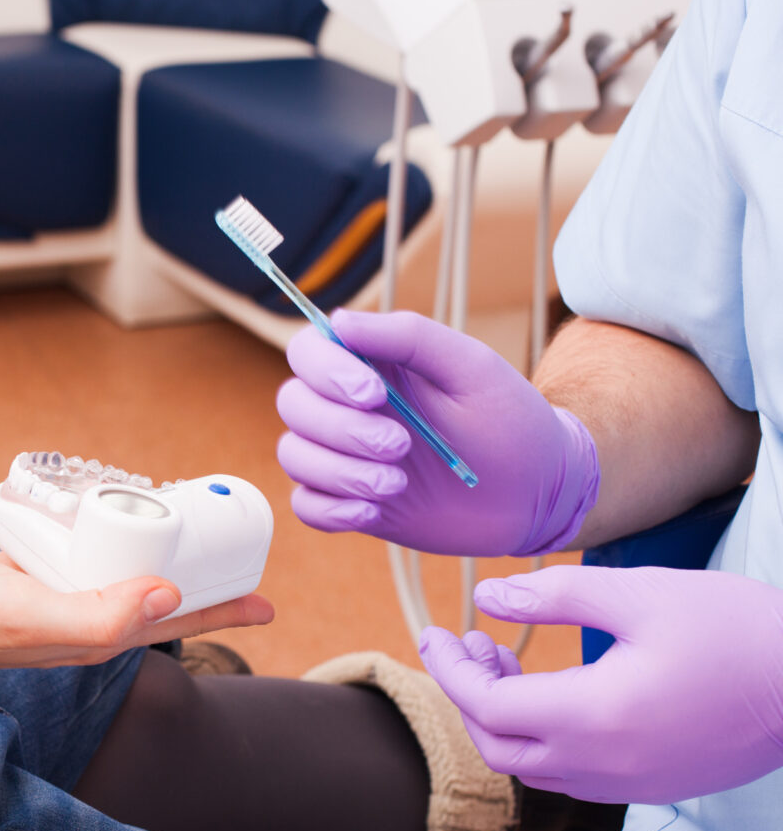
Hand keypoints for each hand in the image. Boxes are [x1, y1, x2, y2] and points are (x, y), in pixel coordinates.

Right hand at [0, 550, 273, 685]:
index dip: (223, 611)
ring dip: (151, 557)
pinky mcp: (22, 577)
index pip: (175, 622)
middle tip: (229, 552)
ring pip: (116, 575)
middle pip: (155, 597)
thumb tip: (171, 597)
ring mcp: (50, 598)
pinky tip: (100, 519)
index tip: (265, 598)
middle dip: (197, 581)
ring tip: (177, 530)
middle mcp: (79, 619)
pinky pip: (75, 557)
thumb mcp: (41, 618)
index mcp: (95, 634)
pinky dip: (98, 540)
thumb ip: (104, 615)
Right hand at [276, 310, 598, 555]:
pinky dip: (329, 509)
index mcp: (372, 366)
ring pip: (294, 455)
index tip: (374, 394)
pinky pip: (306, 505)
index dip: (325, 371)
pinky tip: (373, 510)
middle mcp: (349, 408)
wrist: (538, 495)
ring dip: (338, 471)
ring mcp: (345, 457)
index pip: (308, 351)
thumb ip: (408, 337)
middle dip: (340, 429)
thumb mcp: (471, 368)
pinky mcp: (350, 501)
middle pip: (293, 405)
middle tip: (401, 447)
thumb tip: (337, 319)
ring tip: (396, 485)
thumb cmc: (509, 422)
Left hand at [419, 565, 782, 803]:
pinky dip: (542, 739)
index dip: (449, 669)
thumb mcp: (641, 594)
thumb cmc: (736, 630)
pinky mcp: (654, 788)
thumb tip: (487, 595)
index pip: (485, 706)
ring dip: (503, 719)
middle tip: (471, 642)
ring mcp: (629, 786)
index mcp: (592, 717)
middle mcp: (602, 765)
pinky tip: (555, 692)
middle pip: (496, 746)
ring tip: (508, 660)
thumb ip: (555, 594)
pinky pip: (571, 777)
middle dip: (468, 694)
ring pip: (531, 768)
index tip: (433, 632)